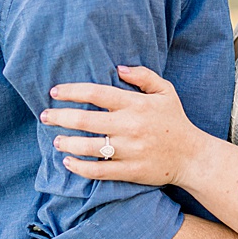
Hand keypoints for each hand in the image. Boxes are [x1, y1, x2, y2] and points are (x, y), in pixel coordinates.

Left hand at [41, 65, 211, 187]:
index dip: (72, 91)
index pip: (97, 94)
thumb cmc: (175, 121)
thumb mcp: (166, 92)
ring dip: (66, 142)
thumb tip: (119, 68)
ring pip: (87, 146)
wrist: (192, 156)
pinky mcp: (129, 171)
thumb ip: (144, 76)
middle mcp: (130, 126)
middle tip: (45, 115)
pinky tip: (68, 161)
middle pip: (85, 120)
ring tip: (56, 139)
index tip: (54, 92)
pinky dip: (78, 167)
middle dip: (59, 116)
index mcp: (137, 105)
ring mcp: (129, 150)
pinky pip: (97, 170)